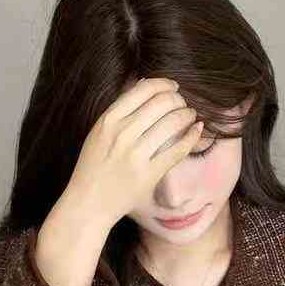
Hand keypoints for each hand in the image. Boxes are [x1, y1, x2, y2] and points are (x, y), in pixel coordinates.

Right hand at [64, 76, 204, 229]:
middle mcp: (122, 134)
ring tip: (190, 116)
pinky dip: (192, 136)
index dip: (165, 84)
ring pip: (173, 122)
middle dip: (178, 99)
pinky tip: (196, 131)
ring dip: (187, 115)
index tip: (174, 87)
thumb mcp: (99, 131)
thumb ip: (120, 109)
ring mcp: (135, 155)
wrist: (88, 202)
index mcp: (108, 120)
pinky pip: (178, 149)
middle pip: (162, 102)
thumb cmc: (94, 165)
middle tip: (183, 104)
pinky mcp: (149, 174)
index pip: (144, 90)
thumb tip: (145, 82)